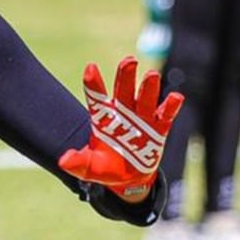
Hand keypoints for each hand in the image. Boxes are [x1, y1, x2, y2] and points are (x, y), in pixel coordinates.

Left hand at [58, 56, 183, 199]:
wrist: (128, 179)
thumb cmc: (106, 167)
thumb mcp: (90, 168)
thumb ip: (79, 163)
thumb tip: (63, 161)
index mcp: (103, 118)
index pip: (97, 98)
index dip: (94, 84)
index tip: (90, 68)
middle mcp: (123, 113)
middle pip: (123, 90)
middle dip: (126, 75)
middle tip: (129, 61)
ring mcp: (141, 119)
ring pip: (144, 99)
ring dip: (148, 87)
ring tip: (152, 74)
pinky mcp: (158, 129)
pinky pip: (165, 115)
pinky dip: (170, 106)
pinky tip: (175, 97)